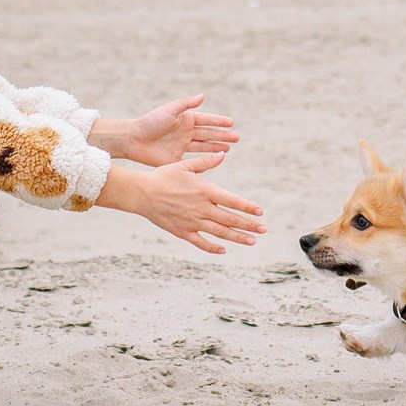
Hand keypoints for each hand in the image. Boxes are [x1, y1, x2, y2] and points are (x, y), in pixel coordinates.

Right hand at [97, 153, 265, 254]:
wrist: (141, 193)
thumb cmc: (163, 176)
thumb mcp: (184, 165)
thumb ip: (205, 163)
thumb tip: (222, 154)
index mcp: (204, 191)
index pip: (232, 201)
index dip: (247, 207)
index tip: (260, 212)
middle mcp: (201, 208)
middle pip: (230, 219)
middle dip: (248, 225)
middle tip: (263, 229)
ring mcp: (192, 221)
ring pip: (219, 232)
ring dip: (237, 237)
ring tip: (252, 241)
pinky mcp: (182, 231)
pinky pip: (200, 242)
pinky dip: (212, 247)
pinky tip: (223, 250)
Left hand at [102, 94, 240, 166]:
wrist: (134, 139)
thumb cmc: (150, 122)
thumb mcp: (169, 110)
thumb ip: (186, 104)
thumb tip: (203, 96)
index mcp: (184, 119)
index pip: (206, 120)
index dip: (219, 122)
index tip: (232, 123)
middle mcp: (185, 132)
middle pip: (208, 134)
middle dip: (222, 136)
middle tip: (237, 138)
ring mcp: (181, 145)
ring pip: (203, 146)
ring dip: (216, 147)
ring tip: (228, 149)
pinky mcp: (176, 158)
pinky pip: (193, 159)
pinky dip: (204, 160)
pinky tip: (213, 161)